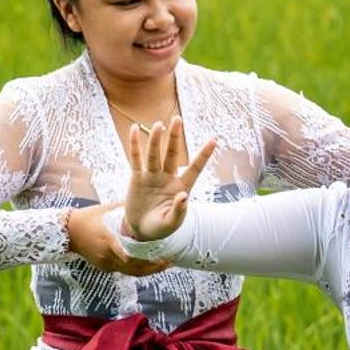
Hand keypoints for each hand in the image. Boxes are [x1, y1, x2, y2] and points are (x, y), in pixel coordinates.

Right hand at [66, 201, 168, 276]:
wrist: (68, 231)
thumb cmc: (90, 217)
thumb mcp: (108, 211)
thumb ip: (127, 210)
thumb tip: (148, 201)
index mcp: (110, 241)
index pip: (132, 257)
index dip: (150, 261)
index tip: (165, 257)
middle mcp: (108, 256)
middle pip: (135, 269)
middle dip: (153, 267)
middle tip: (169, 262)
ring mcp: (105, 263)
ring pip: (131, 272)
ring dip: (147, 270)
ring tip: (163, 264)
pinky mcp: (104, 267)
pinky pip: (123, 271)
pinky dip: (136, 268)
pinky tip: (148, 264)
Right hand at [125, 116, 217, 242]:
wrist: (141, 230)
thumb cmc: (160, 228)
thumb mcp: (172, 224)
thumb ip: (179, 212)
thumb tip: (184, 196)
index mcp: (181, 188)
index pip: (195, 168)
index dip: (204, 155)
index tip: (214, 140)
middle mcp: (168, 178)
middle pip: (172, 154)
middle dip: (174, 138)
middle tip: (177, 120)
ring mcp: (152, 176)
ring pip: (154, 154)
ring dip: (156, 140)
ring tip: (159, 125)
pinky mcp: (137, 178)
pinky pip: (136, 159)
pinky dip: (135, 145)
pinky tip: (135, 130)